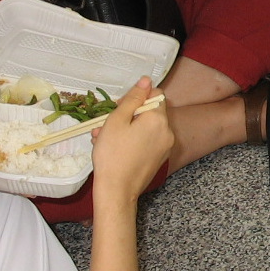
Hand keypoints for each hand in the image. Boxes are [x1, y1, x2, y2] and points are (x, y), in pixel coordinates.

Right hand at [89, 78, 171, 200]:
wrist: (117, 191)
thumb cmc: (113, 154)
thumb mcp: (117, 120)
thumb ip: (133, 98)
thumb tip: (146, 80)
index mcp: (158, 119)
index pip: (155, 94)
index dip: (137, 97)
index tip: (119, 107)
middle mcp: (167, 131)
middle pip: (150, 111)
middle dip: (127, 114)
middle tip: (107, 123)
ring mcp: (165, 147)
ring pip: (145, 128)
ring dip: (125, 128)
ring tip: (102, 137)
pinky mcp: (158, 159)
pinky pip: (146, 141)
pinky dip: (131, 140)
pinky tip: (112, 147)